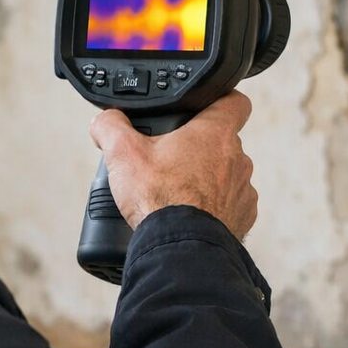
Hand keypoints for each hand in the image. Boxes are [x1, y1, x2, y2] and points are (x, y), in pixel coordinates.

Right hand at [89, 90, 256, 238]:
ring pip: (226, 175)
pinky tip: (190, 216)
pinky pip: (229, 205)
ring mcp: (243, 190)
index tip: (205, 107)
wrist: (180, 247)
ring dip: (207, 180)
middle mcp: (238, 159)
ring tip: (177, 192)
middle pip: (223, 142)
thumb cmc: (160, 200)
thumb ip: (111, 127)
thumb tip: (104, 121)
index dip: (220, 100)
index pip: (234, 101)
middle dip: (199, 148)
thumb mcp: (123, 153)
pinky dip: (213, 208)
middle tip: (171, 160)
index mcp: (215, 133)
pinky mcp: (242, 218)